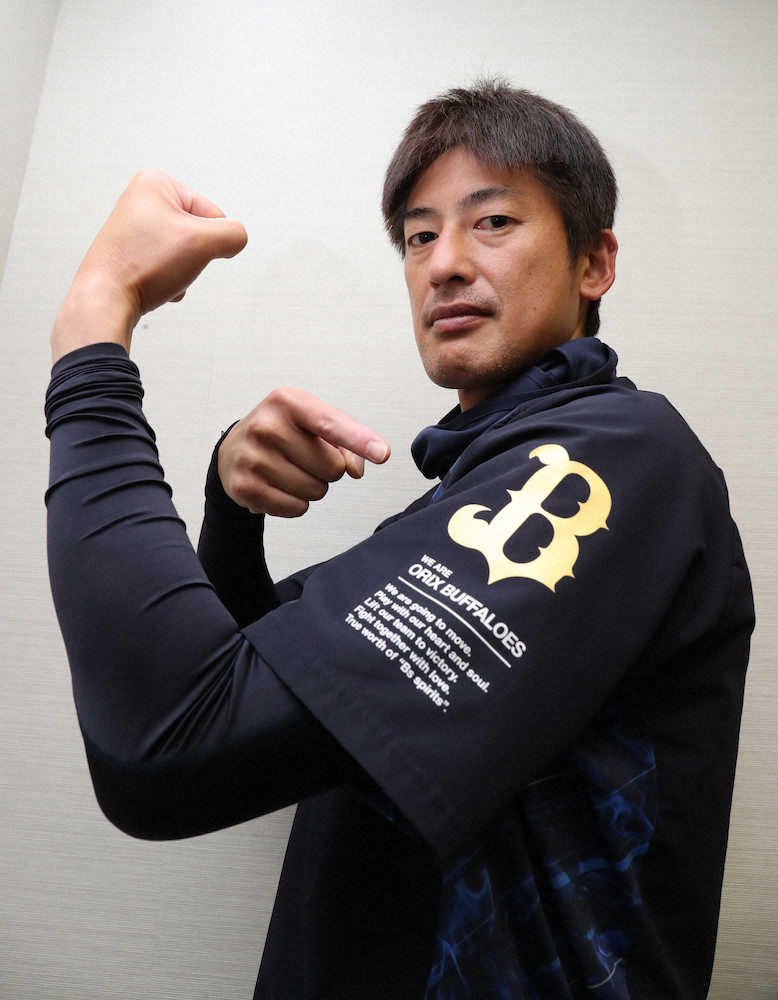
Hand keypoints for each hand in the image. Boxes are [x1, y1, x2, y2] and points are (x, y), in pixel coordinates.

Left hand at [52, 170, 247, 361]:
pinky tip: (152, 283)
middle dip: (194, 256)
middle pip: (198, 232)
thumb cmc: (144, 264)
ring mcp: (134, 227)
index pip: (214, 214)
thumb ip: (234, 234)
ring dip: (183, 270)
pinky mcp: (131, 251)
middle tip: (170, 263)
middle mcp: (142, 199)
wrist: (105, 299)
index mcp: (156, 182)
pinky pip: (168, 265)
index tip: (183, 249)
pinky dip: (168, 278)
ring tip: (158, 274)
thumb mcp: (203, 242)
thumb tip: (236, 240)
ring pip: (184, 252)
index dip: (209, 239)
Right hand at [218, 387, 390, 516]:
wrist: (234, 450)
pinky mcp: (244, 487)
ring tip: (291, 470)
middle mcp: (266, 425)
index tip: (382, 454)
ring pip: (316, 490)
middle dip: (329, 469)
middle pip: (332, 467)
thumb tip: (355, 470)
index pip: (331, 424)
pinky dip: (296, 503)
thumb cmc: (284, 433)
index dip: (359, 440)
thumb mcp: (313, 423)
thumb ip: (346, 441)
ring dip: (313, 487)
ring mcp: (252, 457)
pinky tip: (279, 486)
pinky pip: (297, 508)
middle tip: (306, 458)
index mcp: (288, 401)